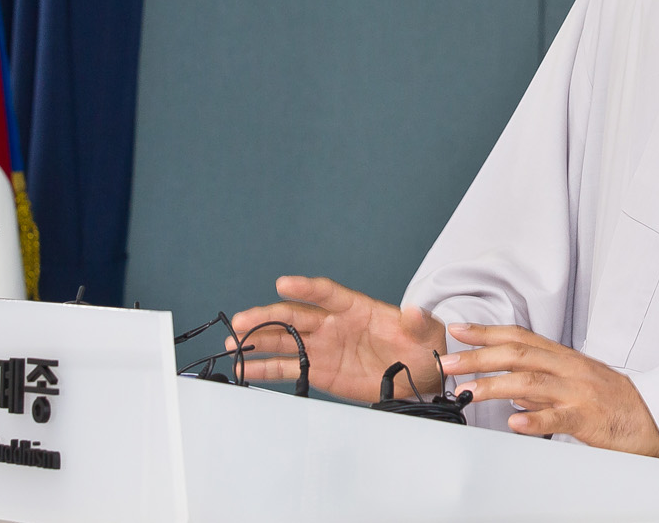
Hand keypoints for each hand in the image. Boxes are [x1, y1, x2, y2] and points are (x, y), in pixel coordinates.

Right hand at [227, 275, 446, 403]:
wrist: (419, 376)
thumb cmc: (421, 345)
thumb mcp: (424, 331)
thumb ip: (416, 322)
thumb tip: (414, 311)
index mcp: (355, 307)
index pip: (326, 293)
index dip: (305, 287)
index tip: (283, 283)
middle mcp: (333, 324)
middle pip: (294, 316)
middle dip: (267, 316)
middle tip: (242, 319)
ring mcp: (322, 347)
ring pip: (284, 340)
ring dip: (257, 341)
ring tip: (233, 344)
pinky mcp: (318, 370)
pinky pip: (287, 368)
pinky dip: (264, 368)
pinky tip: (244, 368)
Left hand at [441, 323, 658, 457]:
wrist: (657, 419)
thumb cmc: (616, 403)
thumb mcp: (576, 386)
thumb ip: (543, 387)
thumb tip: (511, 390)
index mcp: (565, 358)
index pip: (520, 337)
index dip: (487, 331)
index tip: (457, 329)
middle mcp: (569, 370)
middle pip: (518, 354)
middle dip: (478, 356)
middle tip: (447, 361)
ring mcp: (578, 393)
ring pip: (531, 383)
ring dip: (494, 385)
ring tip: (466, 391)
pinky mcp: (589, 419)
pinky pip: (558, 419)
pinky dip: (534, 420)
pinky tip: (514, 423)